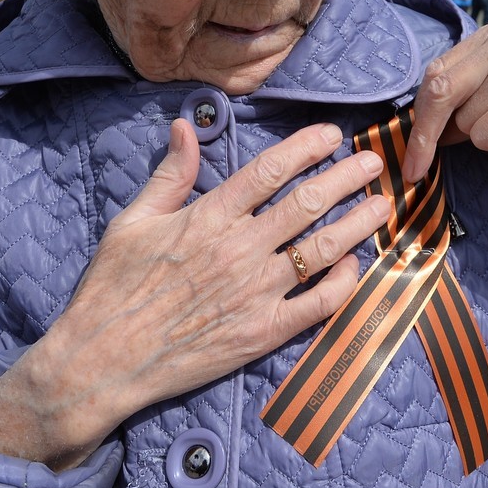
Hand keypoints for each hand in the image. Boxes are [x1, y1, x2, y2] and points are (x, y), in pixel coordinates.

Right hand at [0, 120, 388, 468]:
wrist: (104, 360)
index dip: (307, 147)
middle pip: (306, 203)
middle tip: (373, 163)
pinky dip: (342, 283)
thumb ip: (169, 174)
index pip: (270, 170)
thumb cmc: (113, 288)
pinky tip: (355, 265)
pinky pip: (317, 304)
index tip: (333, 135)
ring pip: (322, 250)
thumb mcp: (132, 220)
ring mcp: (255, 293)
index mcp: (208, 217)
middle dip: (346, 178)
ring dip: (358, 224)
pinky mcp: (262, 333)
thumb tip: (184, 126)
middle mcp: (238, 250)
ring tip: (383, 206)